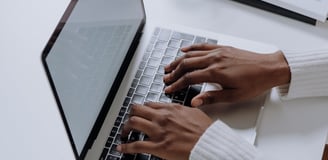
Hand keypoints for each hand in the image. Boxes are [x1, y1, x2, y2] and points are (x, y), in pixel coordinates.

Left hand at [117, 102, 212, 159]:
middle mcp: (162, 117)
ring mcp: (159, 131)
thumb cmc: (205, 130)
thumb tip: (177, 110)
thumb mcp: (194, 112)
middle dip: (130, 115)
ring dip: (126, 128)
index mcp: (171, 109)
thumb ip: (182, 110)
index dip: (142, 109)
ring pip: (133, 123)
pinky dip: (126, 147)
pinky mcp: (158, 146)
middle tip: (129, 121)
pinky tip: (121, 147)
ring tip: (124, 133)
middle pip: (137, 110)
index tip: (140, 112)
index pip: (149, 104)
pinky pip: (136, 145)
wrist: (209, 143)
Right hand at [164, 44, 289, 106]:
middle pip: (186, 65)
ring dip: (178, 60)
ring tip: (169, 67)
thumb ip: (212, 98)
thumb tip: (195, 102)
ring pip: (191, 54)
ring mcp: (217, 52)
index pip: (189, 78)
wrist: (270, 68)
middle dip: (173, 72)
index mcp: (216, 73)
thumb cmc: (255, 83)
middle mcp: (214, 60)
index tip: (169, 89)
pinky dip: (190, 48)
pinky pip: (202, 46)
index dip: (176, 84)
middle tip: (165, 79)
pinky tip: (183, 50)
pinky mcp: (222, 48)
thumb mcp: (234, 96)